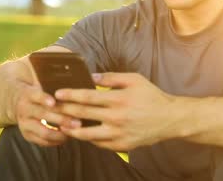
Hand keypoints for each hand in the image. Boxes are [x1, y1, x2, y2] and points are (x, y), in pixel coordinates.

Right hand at [13, 84, 80, 146]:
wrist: (16, 102)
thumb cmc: (39, 92)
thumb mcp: (41, 84)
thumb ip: (55, 85)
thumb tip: (81, 83)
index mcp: (28, 94)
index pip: (36, 96)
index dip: (44, 99)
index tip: (54, 102)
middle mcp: (24, 109)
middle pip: (43, 115)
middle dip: (62, 119)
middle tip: (78, 122)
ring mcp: (24, 124)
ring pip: (44, 132)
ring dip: (61, 134)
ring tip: (76, 132)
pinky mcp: (27, 135)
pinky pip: (43, 142)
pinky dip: (57, 141)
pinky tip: (69, 137)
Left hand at [55, 72, 176, 151]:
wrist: (170, 119)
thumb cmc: (151, 96)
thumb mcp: (134, 79)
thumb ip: (111, 78)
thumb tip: (90, 77)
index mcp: (119, 99)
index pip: (88, 97)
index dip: (70, 95)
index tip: (57, 93)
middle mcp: (117, 118)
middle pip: (83, 115)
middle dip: (65, 111)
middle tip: (52, 108)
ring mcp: (119, 134)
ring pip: (87, 135)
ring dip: (71, 129)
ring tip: (61, 125)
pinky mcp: (122, 146)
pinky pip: (99, 144)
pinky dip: (88, 139)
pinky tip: (81, 134)